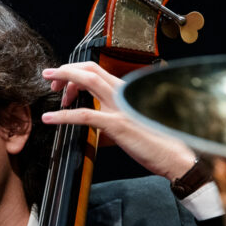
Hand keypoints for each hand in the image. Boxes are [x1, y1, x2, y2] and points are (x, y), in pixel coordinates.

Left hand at [41, 61, 195, 181]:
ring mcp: (121, 107)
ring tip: (48, 85)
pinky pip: (85, 115)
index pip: (98, 72)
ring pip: (88, 82)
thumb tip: (96, 124)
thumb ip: (114, 120)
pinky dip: (63, 115)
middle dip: (67, 69)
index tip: (65, 83)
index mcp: (127, 93)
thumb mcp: (134, 126)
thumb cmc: (159, 143)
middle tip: (50, 78)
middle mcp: (124, 94)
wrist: (176, 156)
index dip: (77, 72)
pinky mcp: (118, 125)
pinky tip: (51, 118)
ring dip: (65, 79)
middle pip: (91, 69)